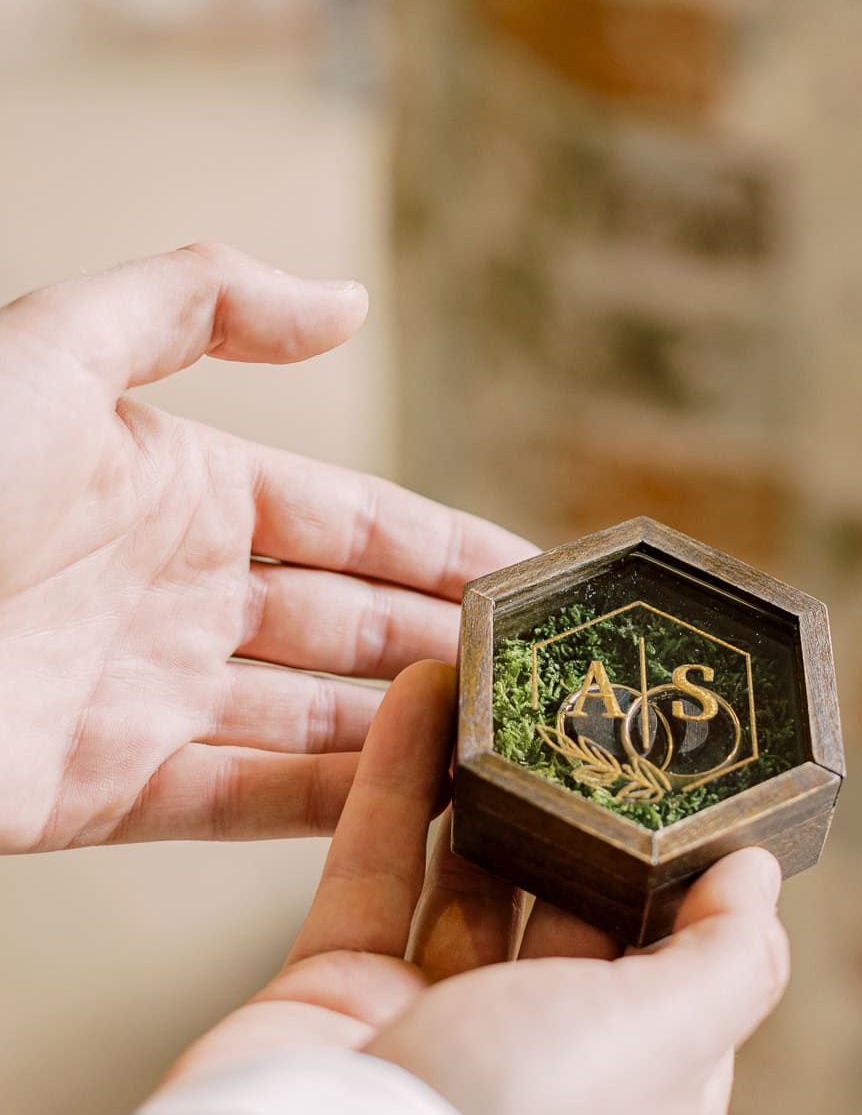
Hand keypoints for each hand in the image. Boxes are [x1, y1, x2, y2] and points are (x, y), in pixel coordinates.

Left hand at [0, 245, 529, 851]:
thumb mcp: (56, 348)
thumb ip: (203, 302)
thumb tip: (345, 299)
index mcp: (174, 483)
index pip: (350, 518)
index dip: (444, 544)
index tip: (538, 574)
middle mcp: (171, 592)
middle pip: (345, 624)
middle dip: (443, 644)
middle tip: (553, 676)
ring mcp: (139, 696)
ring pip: (308, 720)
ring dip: (403, 734)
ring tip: (509, 751)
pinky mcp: (96, 793)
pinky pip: (237, 803)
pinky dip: (324, 809)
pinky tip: (411, 815)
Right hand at [164, 662, 790, 1114]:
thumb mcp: (659, 1045)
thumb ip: (723, 960)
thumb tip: (757, 878)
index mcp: (637, 1102)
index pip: (684, 966)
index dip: (687, 871)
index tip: (685, 769)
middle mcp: (541, 1067)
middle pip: (573, 907)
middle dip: (579, 809)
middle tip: (590, 704)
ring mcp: (435, 1028)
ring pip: (472, 879)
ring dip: (487, 779)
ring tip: (507, 681)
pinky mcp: (341, 991)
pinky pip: (379, 867)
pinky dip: (399, 781)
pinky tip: (423, 695)